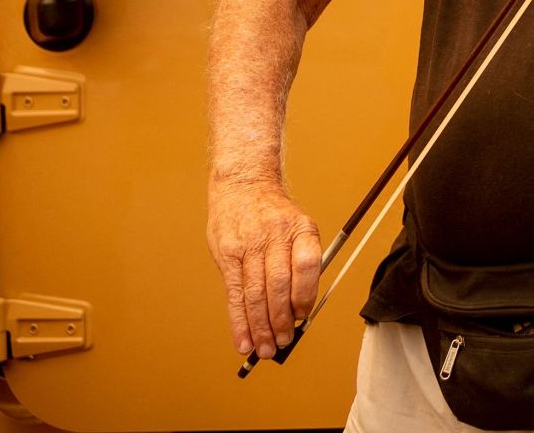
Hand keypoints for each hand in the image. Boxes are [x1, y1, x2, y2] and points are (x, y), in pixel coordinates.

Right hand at [207, 176, 321, 358]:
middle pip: (278, 285)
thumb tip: (299, 311)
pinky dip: (239, 321)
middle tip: (282, 343)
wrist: (243, 184)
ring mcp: (248, 244)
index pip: (307, 265)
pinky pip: (234, 293)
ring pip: (255, 293)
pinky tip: (243, 340)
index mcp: (300, 228)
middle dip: (280, 320)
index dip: (305, 296)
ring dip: (260, 327)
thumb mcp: (297, 226)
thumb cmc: (273, 213)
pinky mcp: (227, 253)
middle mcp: (274, 235)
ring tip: (265, 349)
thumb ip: (299, 262)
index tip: (301, 317)